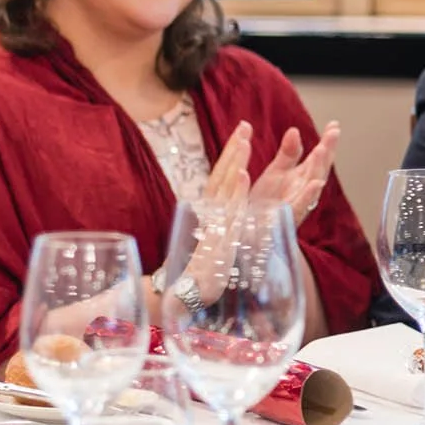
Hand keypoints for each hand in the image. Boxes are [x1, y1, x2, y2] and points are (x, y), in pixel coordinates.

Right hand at [164, 122, 254, 305]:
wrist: (180, 299)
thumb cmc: (195, 274)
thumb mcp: (208, 244)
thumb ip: (216, 225)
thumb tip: (219, 210)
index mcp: (207, 215)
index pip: (219, 178)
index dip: (230, 154)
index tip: (241, 131)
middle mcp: (208, 217)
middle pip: (221, 177)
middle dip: (233, 151)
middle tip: (245, 126)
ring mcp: (213, 229)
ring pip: (225, 191)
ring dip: (234, 164)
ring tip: (244, 141)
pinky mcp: (218, 244)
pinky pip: (229, 215)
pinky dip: (235, 194)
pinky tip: (241, 177)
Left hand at [251, 123, 338, 225]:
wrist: (248, 229)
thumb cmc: (265, 202)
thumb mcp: (277, 172)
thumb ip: (288, 153)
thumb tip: (295, 130)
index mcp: (301, 179)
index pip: (318, 158)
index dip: (327, 143)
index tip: (334, 125)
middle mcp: (302, 192)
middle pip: (318, 170)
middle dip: (327, 153)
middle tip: (333, 134)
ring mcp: (296, 206)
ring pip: (311, 187)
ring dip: (318, 169)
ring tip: (322, 150)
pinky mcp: (285, 219)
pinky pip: (299, 208)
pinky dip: (307, 196)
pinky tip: (316, 184)